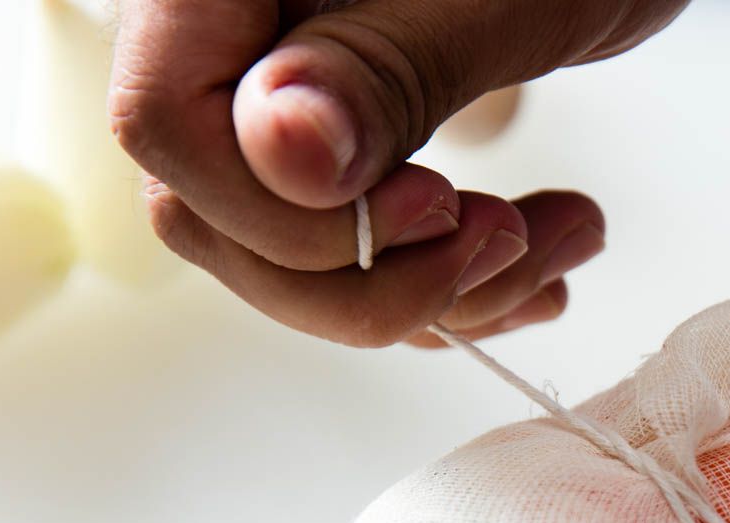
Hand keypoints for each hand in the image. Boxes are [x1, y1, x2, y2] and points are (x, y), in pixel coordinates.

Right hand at [109, 0, 688, 344]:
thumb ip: (385, 67)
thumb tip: (283, 150)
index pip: (168, 121)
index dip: (294, 212)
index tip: (436, 209)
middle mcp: (231, 26)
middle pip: (216, 213)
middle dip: (376, 276)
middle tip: (510, 242)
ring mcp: (283, 80)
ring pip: (289, 253)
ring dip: (439, 289)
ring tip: (561, 239)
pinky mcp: (343, 127)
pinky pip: (353, 244)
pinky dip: (452, 276)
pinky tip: (540, 250)